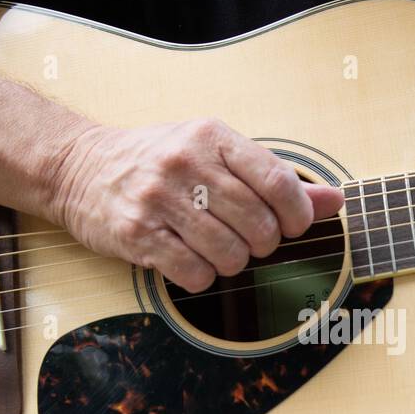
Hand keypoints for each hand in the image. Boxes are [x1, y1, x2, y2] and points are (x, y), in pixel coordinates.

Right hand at [47, 118, 344, 291]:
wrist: (79, 166)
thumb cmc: (159, 159)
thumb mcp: (215, 153)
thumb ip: (274, 177)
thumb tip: (335, 200)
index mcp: (212, 136)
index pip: (276, 180)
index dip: (297, 214)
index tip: (293, 226)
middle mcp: (185, 162)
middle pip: (257, 224)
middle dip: (263, 244)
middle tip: (249, 241)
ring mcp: (157, 198)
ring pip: (229, 254)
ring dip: (232, 263)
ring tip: (217, 250)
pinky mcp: (135, 233)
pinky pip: (192, 273)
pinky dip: (201, 277)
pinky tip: (190, 262)